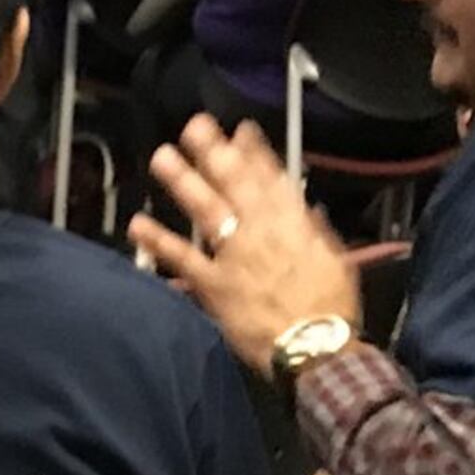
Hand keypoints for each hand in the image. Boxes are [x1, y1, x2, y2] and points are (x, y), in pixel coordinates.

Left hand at [130, 118, 361, 374]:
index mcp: (294, 224)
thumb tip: (304, 209)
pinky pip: (181, 258)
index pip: (272, 178)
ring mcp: (234, 255)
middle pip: (234, 183)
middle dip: (214, 151)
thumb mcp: (336, 259)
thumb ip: (314, 230)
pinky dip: (158, 240)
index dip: (254, 151)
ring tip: (163, 157)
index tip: (239, 130)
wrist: (316, 347)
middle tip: (194, 126)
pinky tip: (138, 223)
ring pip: (206, 209)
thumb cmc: (330, 309)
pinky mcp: (214, 284)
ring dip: (183, 180)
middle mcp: (261, 231)